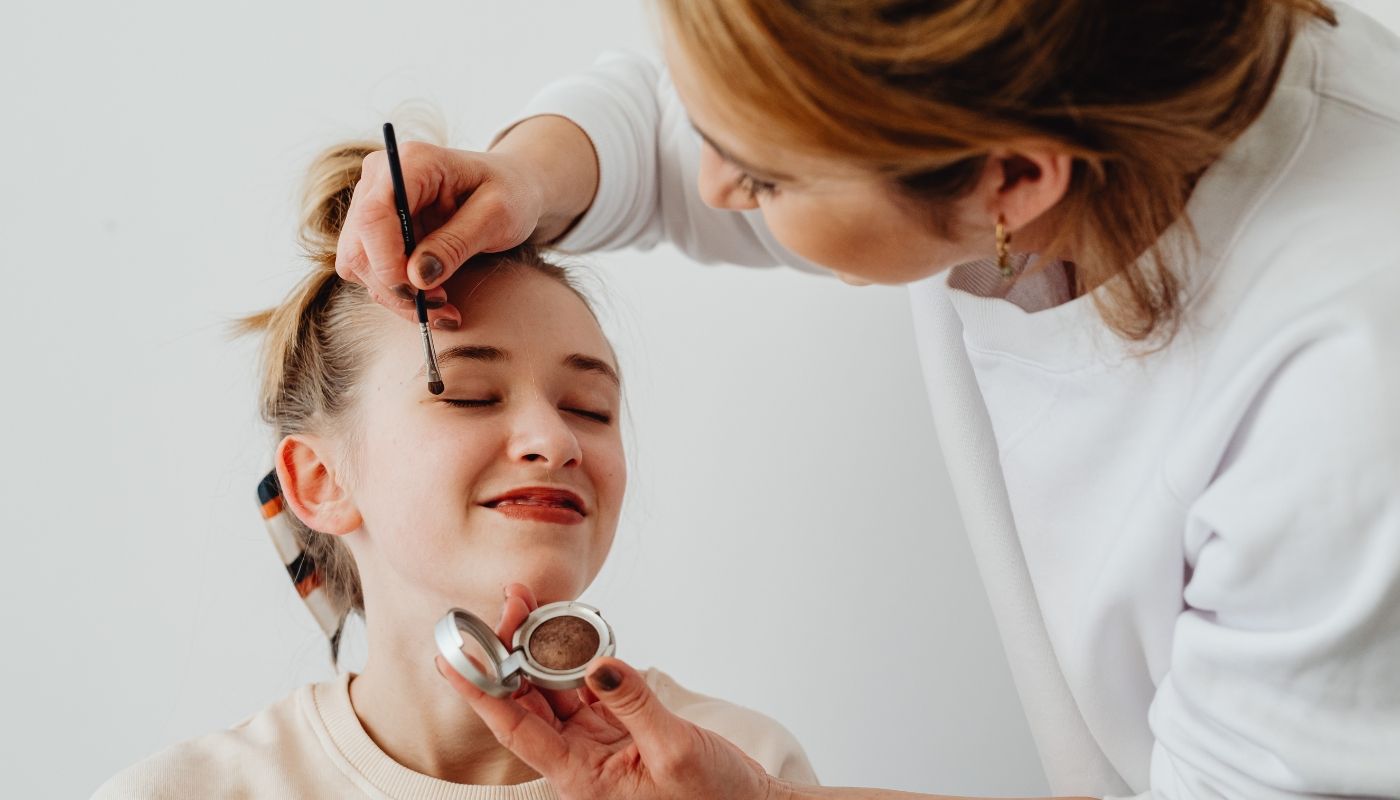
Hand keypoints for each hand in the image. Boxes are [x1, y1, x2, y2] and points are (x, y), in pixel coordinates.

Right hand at [334, 142, 545, 326]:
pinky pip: (371, 272)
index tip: (417, 293)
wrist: (512, 187)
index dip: (386, 261)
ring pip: (359, 265)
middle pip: (358, 246)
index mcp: (411, 162)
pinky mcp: (377, 232)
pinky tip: (435, 301)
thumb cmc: (510, 192)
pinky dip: (399, 295)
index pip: (374, 216)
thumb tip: (416, 277)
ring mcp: (373, 204)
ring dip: (397, 297)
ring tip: (445, 308)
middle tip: (442, 306)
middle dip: (394, 287)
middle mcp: (381, 179)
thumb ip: (457, 243)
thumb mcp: (497, 215)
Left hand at [438, 583, 786, 799]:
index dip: (481, 692)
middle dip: (510, 652)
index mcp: (581, 778)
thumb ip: (634, 704)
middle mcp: (580, 760)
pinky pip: (587, 687)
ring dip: (539, 649)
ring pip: (554, 689)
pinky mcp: (620, 728)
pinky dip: (577, 656)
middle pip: (528, 701)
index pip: (516, 729)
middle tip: (506, 603)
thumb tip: (599, 664)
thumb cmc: (714, 798)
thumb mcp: (675, 751)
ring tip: (527, 604)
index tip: (452, 660)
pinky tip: (566, 629)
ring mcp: (598, 743)